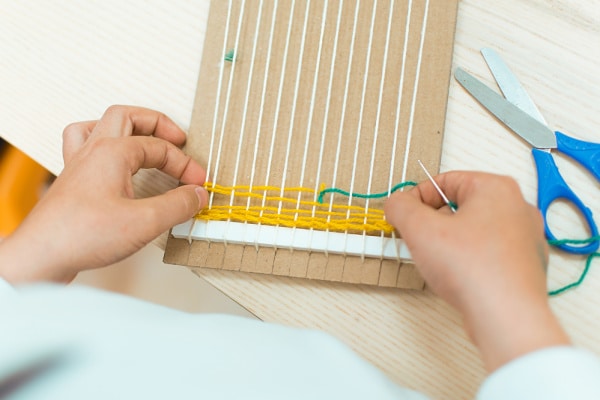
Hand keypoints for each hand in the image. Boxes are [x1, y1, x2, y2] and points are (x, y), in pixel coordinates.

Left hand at [0, 106, 207, 283]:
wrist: (41, 256)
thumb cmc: (82, 236)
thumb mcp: (145, 222)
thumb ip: (178, 205)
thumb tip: (197, 195)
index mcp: (112, 152)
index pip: (159, 148)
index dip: (184, 164)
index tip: (198, 184)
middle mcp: (93, 151)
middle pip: (126, 116)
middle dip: (157, 124)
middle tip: (177, 139)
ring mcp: (78, 164)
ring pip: (99, 126)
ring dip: (124, 127)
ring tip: (142, 136)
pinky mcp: (72, 181)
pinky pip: (83, 146)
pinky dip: (102, 145)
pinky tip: (111, 160)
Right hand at [385, 171, 568, 370]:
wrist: (505, 316)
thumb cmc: (474, 271)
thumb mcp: (419, 229)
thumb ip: (400, 207)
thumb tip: (396, 203)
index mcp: (496, 188)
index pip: (445, 181)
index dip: (417, 197)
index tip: (404, 214)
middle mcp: (517, 208)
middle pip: (460, 205)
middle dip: (434, 222)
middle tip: (419, 239)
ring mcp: (525, 238)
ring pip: (474, 230)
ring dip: (450, 242)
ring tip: (439, 262)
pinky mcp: (524, 265)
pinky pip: (488, 253)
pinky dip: (469, 261)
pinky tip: (459, 277)